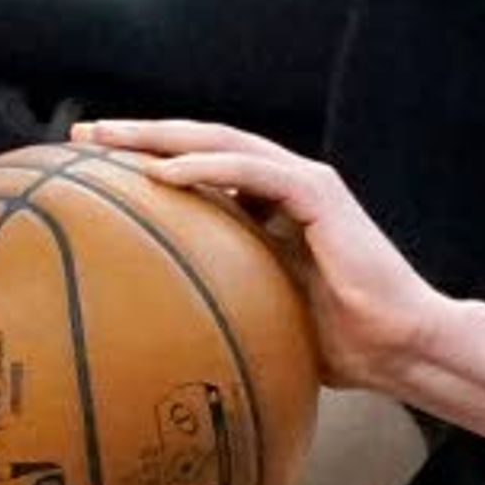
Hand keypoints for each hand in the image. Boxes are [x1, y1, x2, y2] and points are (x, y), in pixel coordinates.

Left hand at [73, 120, 449, 390]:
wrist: (402, 347)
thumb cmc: (342, 347)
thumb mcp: (266, 317)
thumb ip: (228, 300)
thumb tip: (167, 332)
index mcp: (274, 208)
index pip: (202, 170)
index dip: (147, 163)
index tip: (92, 170)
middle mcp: (287, 184)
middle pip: (201, 144)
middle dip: (139, 136)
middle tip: (82, 137)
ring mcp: (305, 184)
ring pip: (221, 143)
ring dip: (161, 138)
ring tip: (108, 141)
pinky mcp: (320, 194)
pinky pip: (253, 171)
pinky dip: (207, 169)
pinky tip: (163, 174)